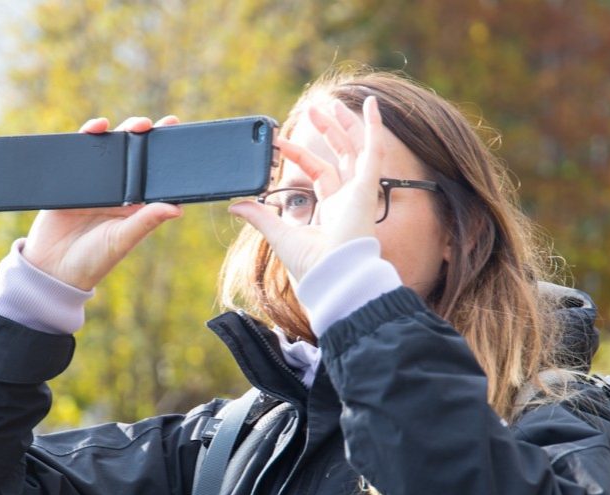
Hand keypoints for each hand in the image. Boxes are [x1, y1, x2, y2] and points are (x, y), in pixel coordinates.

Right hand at [22, 115, 183, 290]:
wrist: (51, 268)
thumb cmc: (93, 261)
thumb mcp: (122, 240)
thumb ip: (146, 222)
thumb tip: (177, 208)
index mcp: (133, 207)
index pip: (152, 177)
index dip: (164, 158)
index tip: (178, 138)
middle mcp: (116, 193)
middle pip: (132, 158)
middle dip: (145, 138)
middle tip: (159, 125)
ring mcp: (94, 185)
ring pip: (109, 151)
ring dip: (121, 133)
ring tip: (135, 125)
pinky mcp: (71, 180)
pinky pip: (80, 153)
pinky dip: (89, 137)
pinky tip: (98, 127)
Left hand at [228, 96, 384, 281]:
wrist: (332, 275)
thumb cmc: (312, 264)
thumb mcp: (279, 234)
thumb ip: (259, 217)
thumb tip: (235, 206)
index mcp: (332, 210)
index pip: (319, 173)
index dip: (300, 155)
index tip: (281, 142)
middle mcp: (349, 199)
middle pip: (340, 157)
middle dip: (327, 133)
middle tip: (313, 111)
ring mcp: (360, 192)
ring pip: (355, 150)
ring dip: (344, 126)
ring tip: (329, 104)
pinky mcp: (368, 187)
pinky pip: (374, 150)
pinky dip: (374, 127)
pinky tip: (370, 104)